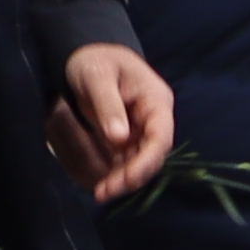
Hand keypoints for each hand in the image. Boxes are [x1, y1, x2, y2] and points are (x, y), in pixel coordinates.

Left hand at [42, 43, 175, 201]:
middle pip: (151, 154)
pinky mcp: (126, 138)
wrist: (88, 56)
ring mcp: (140, 130)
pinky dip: (115, 174)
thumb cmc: (95, 61)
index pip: (161, 136)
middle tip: (106, 191)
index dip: (147, 160)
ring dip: (123, 180)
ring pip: (138, 161)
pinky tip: (101, 186)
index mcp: (156, 100)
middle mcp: (153, 119)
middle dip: (133, 176)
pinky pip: (125, 160)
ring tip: (101, 194)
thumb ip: (108, 105)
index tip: (129, 178)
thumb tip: (119, 138)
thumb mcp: (98, 77)